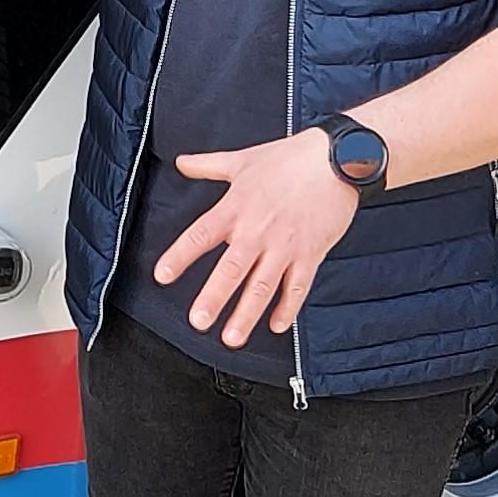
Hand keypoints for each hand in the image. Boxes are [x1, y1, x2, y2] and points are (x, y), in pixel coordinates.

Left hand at [153, 127, 360, 346]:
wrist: (336, 159)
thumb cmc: (288, 158)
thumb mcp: (242, 159)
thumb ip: (208, 165)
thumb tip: (181, 162)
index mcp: (236, 207)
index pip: (200, 235)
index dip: (179, 257)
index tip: (161, 277)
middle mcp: (258, 231)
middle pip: (231, 269)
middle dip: (214, 298)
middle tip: (198, 322)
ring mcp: (285, 246)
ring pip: (263, 286)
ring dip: (246, 314)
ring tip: (231, 338)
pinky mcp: (311, 254)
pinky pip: (297, 287)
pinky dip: (287, 308)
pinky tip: (276, 326)